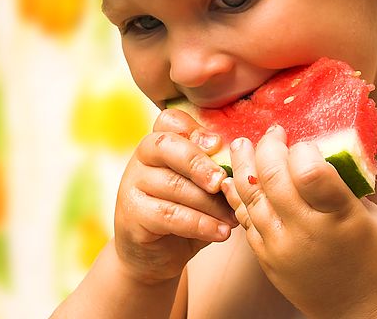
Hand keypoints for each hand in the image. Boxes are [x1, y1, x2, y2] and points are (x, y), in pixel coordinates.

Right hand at [113, 108, 237, 284]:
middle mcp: (142, 158)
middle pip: (167, 146)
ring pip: (174, 185)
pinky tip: (220, 233)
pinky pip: (169, 214)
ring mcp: (132, 184)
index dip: (194, 129)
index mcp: (160, 142)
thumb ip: (214, 170)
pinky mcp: (132, 214)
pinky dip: (200, 224)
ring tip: (233, 218)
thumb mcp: (201, 187)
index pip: (170, 121)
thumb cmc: (186, 213)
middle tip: (224, 181)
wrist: (155, 255)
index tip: (218, 144)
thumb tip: (245, 160)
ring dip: (209, 203)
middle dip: (200, 163)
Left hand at [221, 125, 376, 318]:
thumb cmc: (374, 256)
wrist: (364, 310)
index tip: (304, 143)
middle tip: (271, 133)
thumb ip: (338, 183)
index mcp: (340, 216)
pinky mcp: (267, 260)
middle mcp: (307, 232)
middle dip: (268, 147)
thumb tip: (313, 149)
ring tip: (240, 145)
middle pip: (273, 177)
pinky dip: (238, 196)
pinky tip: (234, 178)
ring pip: (251, 197)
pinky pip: (246, 220)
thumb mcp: (367, 213)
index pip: (309, 170)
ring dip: (243, 165)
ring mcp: (282, 247)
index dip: (301, 149)